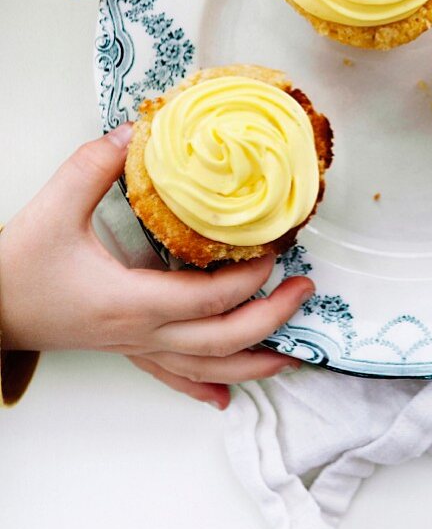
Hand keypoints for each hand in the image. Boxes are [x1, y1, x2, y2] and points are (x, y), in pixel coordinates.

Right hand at [0, 125, 312, 408]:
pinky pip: (174, 378)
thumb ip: (95, 165)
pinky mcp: (125, 348)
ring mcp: (134, 347)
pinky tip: (226, 398)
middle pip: (220, 342)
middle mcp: (140, 333)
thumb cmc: (15, 269)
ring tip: (294, 355)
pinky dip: (206, 387)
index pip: (205, 300)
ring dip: (254, 363)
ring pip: (206, 370)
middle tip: (305, 291)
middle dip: (271, 320)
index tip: (274, 255)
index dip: (246, 282)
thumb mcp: (53, 207)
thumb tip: (137, 131)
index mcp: (130, 301)